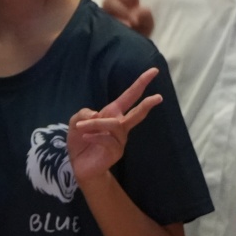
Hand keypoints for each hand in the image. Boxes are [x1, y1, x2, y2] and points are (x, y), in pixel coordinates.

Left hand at [67, 67, 164, 183]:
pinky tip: (85, 137)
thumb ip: (84, 113)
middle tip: (159, 97)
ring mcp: (120, 140)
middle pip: (137, 113)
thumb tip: (97, 115)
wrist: (79, 164)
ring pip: (113, 124)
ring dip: (95, 124)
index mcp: (113, 113)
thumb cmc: (80, 140)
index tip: (154, 71)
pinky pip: (106, 139)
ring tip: (81, 127)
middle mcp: (120, 126)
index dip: (141, 83)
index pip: (129, 96)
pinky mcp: (116, 152)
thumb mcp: (76, 121)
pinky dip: (94, 136)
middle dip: (147, 104)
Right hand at [103, 0, 153, 37]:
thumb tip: (139, 10)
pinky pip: (103, 18)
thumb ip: (146, 18)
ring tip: (130, 22)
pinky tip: (122, 27)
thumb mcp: (147, 26)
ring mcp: (107, 13)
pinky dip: (114, 22)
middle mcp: (116, 4)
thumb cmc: (138, 36)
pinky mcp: (100, 23)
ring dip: (119, 9)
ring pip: (108, 3)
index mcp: (128, 1)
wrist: (126, 52)